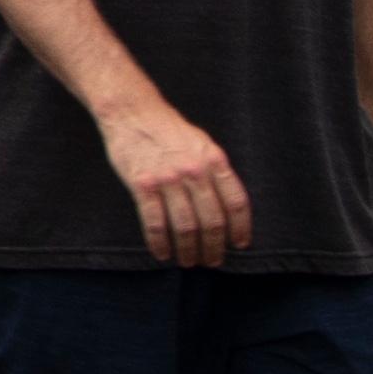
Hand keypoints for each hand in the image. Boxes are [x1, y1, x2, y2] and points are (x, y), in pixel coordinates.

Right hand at [97, 95, 250, 264]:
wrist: (132, 112)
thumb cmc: (168, 129)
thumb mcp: (202, 143)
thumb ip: (215, 172)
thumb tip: (227, 208)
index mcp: (214, 160)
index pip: (236, 202)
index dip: (240, 228)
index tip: (239, 245)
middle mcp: (195, 171)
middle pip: (212, 221)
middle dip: (214, 247)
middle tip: (212, 261)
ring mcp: (168, 179)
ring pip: (185, 227)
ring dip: (189, 250)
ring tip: (189, 261)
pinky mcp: (143, 184)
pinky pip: (155, 222)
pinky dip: (159, 243)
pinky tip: (162, 253)